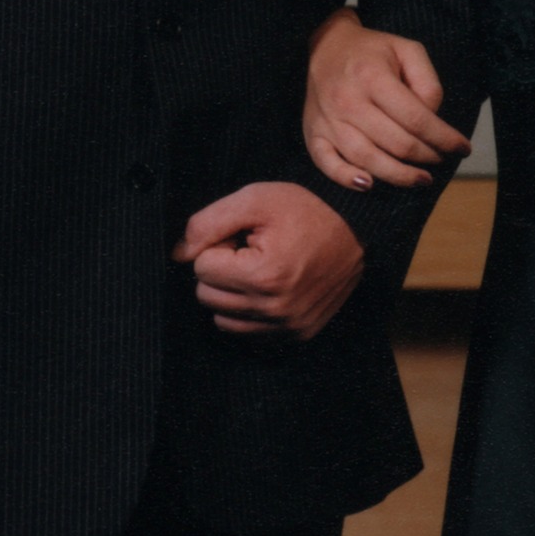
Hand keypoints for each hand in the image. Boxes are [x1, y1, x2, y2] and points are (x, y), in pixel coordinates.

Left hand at [172, 180, 365, 338]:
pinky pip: (247, 333)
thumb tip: (177, 254)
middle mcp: (275, 309)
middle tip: (250, 250)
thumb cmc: (305, 211)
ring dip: (231, 293)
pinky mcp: (297, 336)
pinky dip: (248, 312)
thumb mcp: (255, 199)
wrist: (357, 230)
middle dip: (221, 270)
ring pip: (222, 318)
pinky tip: (268, 287)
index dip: (218, 245)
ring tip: (260, 268)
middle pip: (207, 296)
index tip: (243, 236)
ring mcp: (287, 327)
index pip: (201, 268)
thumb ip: (207, 223)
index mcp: (264, 275)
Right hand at [304, 8, 468, 190]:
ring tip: (421, 178)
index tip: (463, 147)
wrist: (325, 46)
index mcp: (373, 77)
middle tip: (441, 159)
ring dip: (399, 175)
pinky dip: (347, 178)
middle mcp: (348, 101)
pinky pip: (327, 164)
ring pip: (367, 159)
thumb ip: (427, 82)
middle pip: (396, 143)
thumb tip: (432, 119)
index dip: (444, 138)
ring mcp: (328, 120)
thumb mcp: (407, 50)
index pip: (416, 119)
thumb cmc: (372, 51)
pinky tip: (369, 184)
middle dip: (427, 156)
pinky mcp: (313, 133)